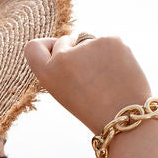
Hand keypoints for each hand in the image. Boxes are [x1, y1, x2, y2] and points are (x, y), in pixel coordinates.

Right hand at [24, 34, 152, 135]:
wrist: (125, 118)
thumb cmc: (94, 108)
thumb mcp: (64, 91)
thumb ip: (59, 67)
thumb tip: (69, 40)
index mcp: (47, 74)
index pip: (33, 47)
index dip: (46, 48)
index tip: (57, 54)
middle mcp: (63, 57)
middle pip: (64, 41)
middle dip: (74, 51)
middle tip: (89, 77)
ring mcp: (87, 46)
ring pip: (87, 40)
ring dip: (94, 52)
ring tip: (105, 78)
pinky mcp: (110, 40)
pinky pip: (107, 41)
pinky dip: (113, 52)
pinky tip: (118, 71)